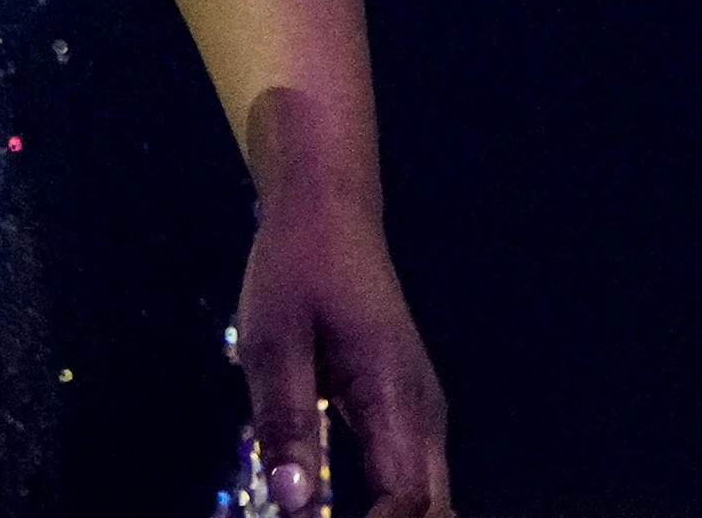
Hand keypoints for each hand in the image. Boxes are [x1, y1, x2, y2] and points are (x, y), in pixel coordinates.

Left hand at [238, 125, 450, 513]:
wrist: (329, 213)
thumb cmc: (296, 269)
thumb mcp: (271, 340)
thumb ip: (284, 420)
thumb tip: (294, 505)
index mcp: (395, 398)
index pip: (405, 500)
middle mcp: (424, 416)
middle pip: (430, 509)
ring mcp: (422, 413)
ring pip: (428, 498)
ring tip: (321, 514)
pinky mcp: (407, 410)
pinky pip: (410, 477)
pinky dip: (386, 505)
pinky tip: (339, 509)